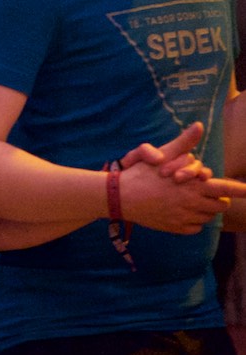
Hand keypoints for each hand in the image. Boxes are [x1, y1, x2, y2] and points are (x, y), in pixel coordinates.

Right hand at [119, 123, 245, 233]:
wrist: (120, 197)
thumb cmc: (141, 174)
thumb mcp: (162, 154)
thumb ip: (184, 142)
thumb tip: (199, 125)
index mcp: (193, 185)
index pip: (225, 188)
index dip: (241, 190)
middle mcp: (193, 203)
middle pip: (220, 205)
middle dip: (218, 198)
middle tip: (206, 192)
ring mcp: (185, 218)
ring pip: (208, 217)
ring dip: (205, 209)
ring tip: (190, 200)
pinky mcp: (176, 228)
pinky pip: (195, 227)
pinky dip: (192, 221)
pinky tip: (180, 212)